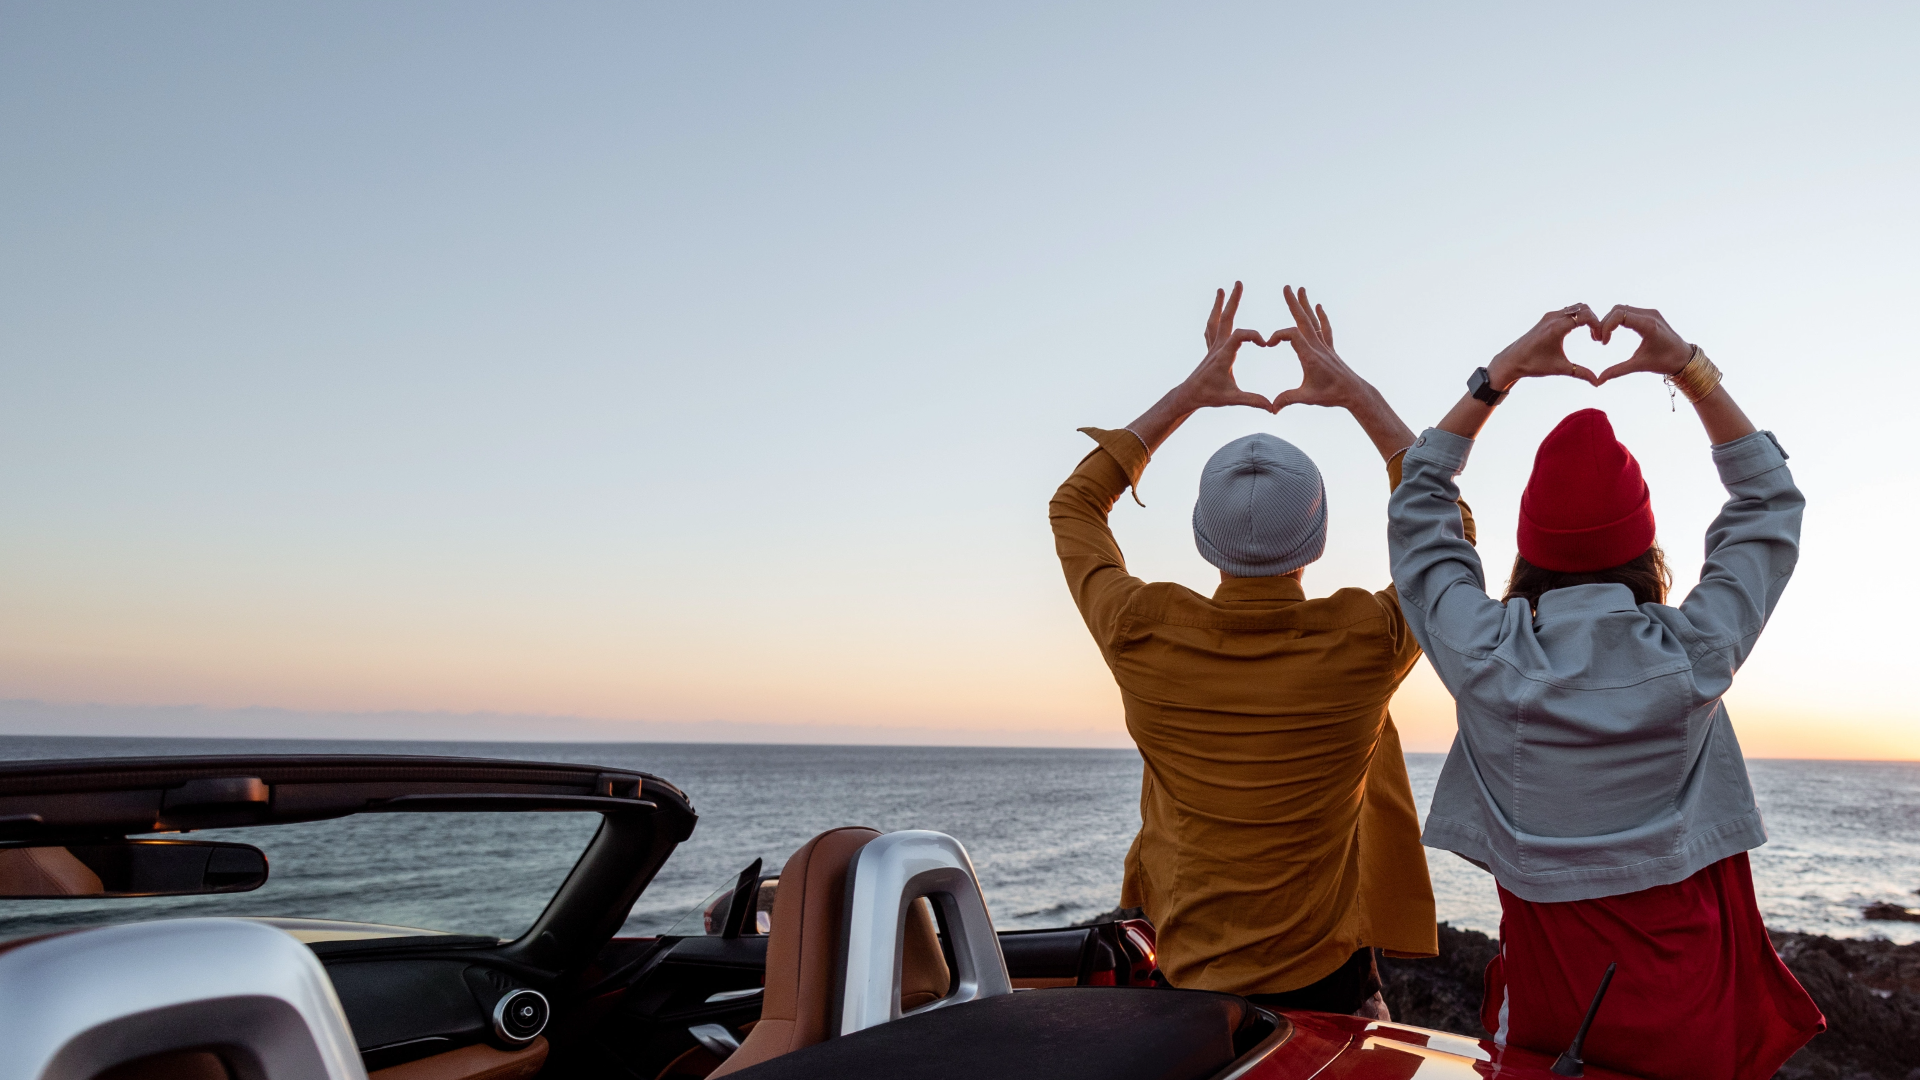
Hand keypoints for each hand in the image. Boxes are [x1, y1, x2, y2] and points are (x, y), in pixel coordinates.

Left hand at [1170, 281, 1276, 412]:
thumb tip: (1272, 407)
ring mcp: (1212, 347)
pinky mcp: (1210, 350)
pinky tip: (1216, 314)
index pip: (1239, 335)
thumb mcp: (1233, 399)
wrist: (1188, 396)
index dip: (1253, 335)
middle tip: (1238, 283)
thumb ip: (1253, 401)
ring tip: (1221, 290)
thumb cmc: (1209, 396)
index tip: (1265, 344)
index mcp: (1224, 356)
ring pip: (1215, 321)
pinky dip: (1215, 319)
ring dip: (1219, 305)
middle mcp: (1217, 347)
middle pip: (1225, 318)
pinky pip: (1211, 330)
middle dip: (1232, 301)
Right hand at [1266, 285, 1416, 460]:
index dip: (1278, 335)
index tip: (1268, 344)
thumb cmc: (1331, 395)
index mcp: (1310, 356)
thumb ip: (1287, 399)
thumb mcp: (1306, 398)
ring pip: (1313, 321)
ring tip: (1300, 289)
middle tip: (1286, 287)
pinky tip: (1318, 306)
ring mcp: (1324, 347)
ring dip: (1305, 304)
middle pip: (1303, 320)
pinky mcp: (1329, 349)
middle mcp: (1318, 347)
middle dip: (1293, 303)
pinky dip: (1321, 316)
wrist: (1354, 393)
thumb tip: (1271, 407)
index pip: (1292, 335)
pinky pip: (1324, 329)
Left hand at [1485, 304, 1603, 388]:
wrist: (1511, 361)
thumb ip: (1581, 373)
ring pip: (1575, 308)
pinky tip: (1579, 331)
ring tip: (1590, 335)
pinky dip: (1577, 317)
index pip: (1585, 316)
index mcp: (1556, 327)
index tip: (1599, 340)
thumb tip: (1598, 383)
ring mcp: (1549, 317)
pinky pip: (1567, 311)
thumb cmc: (1533, 365)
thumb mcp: (1560, 369)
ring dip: (1586, 318)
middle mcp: (1553, 318)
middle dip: (1594, 320)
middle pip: (1583, 308)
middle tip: (1596, 337)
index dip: (1597, 325)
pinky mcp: (1546, 319)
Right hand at [1592, 305, 1693, 383]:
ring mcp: (1650, 313)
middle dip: (1604, 323)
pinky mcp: (1650, 315)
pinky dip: (1617, 320)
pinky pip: (1629, 311)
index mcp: (1648, 325)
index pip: (1620, 315)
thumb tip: (1599, 380)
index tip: (1602, 342)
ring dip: (1609, 321)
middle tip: (1598, 340)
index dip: (1606, 326)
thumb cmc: (1665, 362)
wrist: (1684, 357)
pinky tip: (1613, 333)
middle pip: (1618, 310)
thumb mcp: (1639, 365)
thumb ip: (1617, 370)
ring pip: (1622, 309)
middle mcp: (1649, 315)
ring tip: (1604, 337)